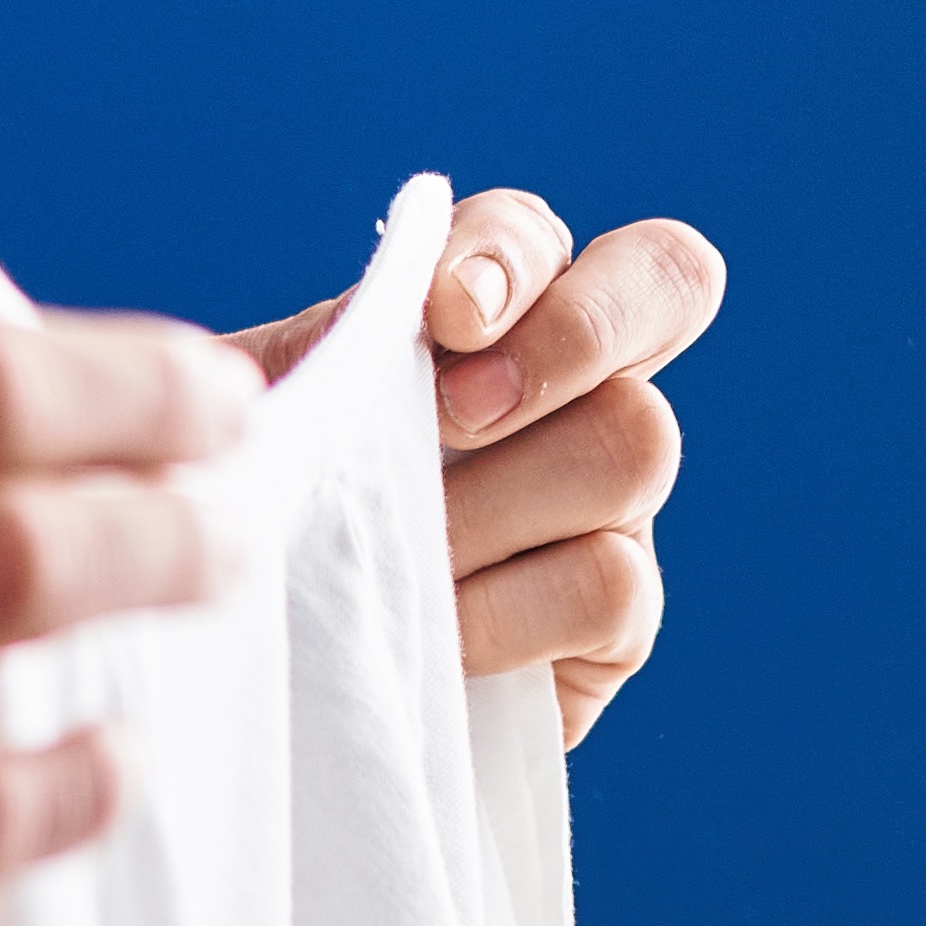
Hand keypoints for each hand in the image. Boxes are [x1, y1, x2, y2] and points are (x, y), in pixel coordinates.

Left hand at [244, 187, 719, 745]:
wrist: (270, 689)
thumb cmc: (262, 536)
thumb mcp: (257, 436)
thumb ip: (315, 357)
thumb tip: (368, 322)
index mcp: (491, 321)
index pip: (553, 235)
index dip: (513, 253)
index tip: (444, 316)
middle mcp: (578, 391)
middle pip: (668, 288)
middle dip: (567, 340)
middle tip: (457, 414)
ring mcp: (613, 501)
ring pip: (634, 446)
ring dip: (496, 502)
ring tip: (395, 559)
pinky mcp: (615, 621)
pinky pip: (609, 586)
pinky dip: (504, 613)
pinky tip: (432, 640)